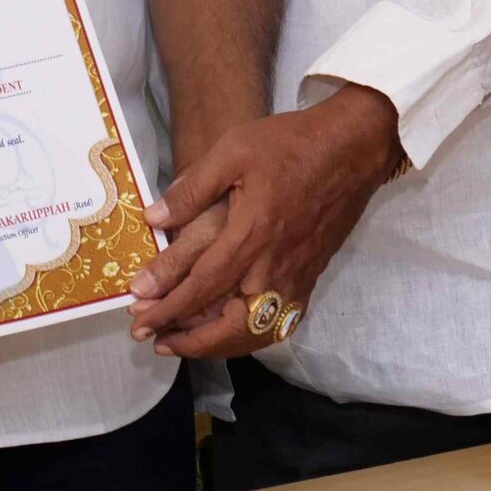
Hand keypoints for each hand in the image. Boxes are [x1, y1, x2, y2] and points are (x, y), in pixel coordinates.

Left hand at [126, 83, 403, 357]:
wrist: (351, 149)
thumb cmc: (289, 145)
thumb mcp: (232, 152)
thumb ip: (192, 189)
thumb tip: (153, 218)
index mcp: (251, 236)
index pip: (202, 287)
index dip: (168, 307)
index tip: (139, 317)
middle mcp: (274, 267)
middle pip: (229, 325)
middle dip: (189, 341)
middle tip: (154, 341)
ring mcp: (296, 277)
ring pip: (255, 332)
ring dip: (218, 345)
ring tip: (185, 343)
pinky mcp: (310, 278)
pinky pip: (278, 324)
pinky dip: (250, 337)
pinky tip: (231, 332)